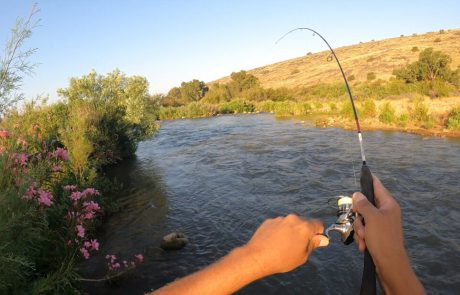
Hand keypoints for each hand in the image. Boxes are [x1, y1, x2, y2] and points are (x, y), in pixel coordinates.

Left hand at [243, 214, 328, 276]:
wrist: (257, 257)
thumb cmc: (282, 259)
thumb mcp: (303, 255)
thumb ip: (314, 244)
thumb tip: (324, 239)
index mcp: (304, 227)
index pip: (319, 223)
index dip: (318, 233)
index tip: (313, 241)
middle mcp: (293, 219)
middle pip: (304, 222)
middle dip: (304, 232)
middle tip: (297, 246)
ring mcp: (280, 218)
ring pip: (291, 223)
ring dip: (291, 231)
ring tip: (283, 245)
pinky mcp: (269, 221)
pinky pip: (279, 224)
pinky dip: (279, 231)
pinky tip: (274, 242)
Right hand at [353, 175, 424, 293]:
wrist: (389, 264)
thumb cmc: (383, 238)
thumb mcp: (371, 218)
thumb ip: (363, 204)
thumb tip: (357, 194)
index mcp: (388, 205)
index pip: (377, 186)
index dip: (369, 179)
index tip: (364, 170)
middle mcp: (385, 212)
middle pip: (365, 205)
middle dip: (359, 216)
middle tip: (361, 222)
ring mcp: (381, 224)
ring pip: (361, 219)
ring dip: (359, 229)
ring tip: (365, 238)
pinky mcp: (376, 235)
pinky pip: (363, 230)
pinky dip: (362, 237)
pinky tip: (364, 245)